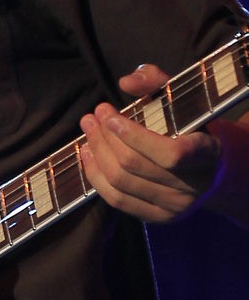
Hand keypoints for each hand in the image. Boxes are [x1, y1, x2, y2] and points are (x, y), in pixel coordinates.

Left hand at [79, 63, 222, 223]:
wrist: (212, 170)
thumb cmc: (191, 127)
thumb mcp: (181, 100)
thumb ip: (156, 81)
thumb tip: (126, 83)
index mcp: (207, 154)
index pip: (171, 154)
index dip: (134, 136)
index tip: (110, 115)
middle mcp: (194, 186)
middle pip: (134, 165)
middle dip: (104, 138)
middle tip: (91, 116)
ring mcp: (175, 206)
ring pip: (122, 182)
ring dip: (97, 154)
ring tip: (87, 131)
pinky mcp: (158, 218)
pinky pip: (117, 200)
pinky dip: (96, 177)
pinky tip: (88, 155)